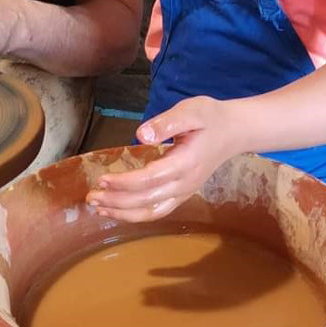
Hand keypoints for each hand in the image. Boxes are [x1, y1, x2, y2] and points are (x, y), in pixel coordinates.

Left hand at [87, 96, 240, 222]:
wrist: (235, 131)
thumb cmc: (211, 118)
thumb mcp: (191, 111)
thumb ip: (167, 122)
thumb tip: (141, 135)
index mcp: (186, 163)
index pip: (150, 179)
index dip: (124, 183)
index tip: (102, 179)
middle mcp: (185, 183)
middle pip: (147, 199)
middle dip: (116, 201)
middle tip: (90, 198)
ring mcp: (185, 192)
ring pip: (152, 211)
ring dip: (124, 213)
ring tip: (99, 209)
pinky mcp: (182, 193)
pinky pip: (158, 210)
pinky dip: (137, 215)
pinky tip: (119, 211)